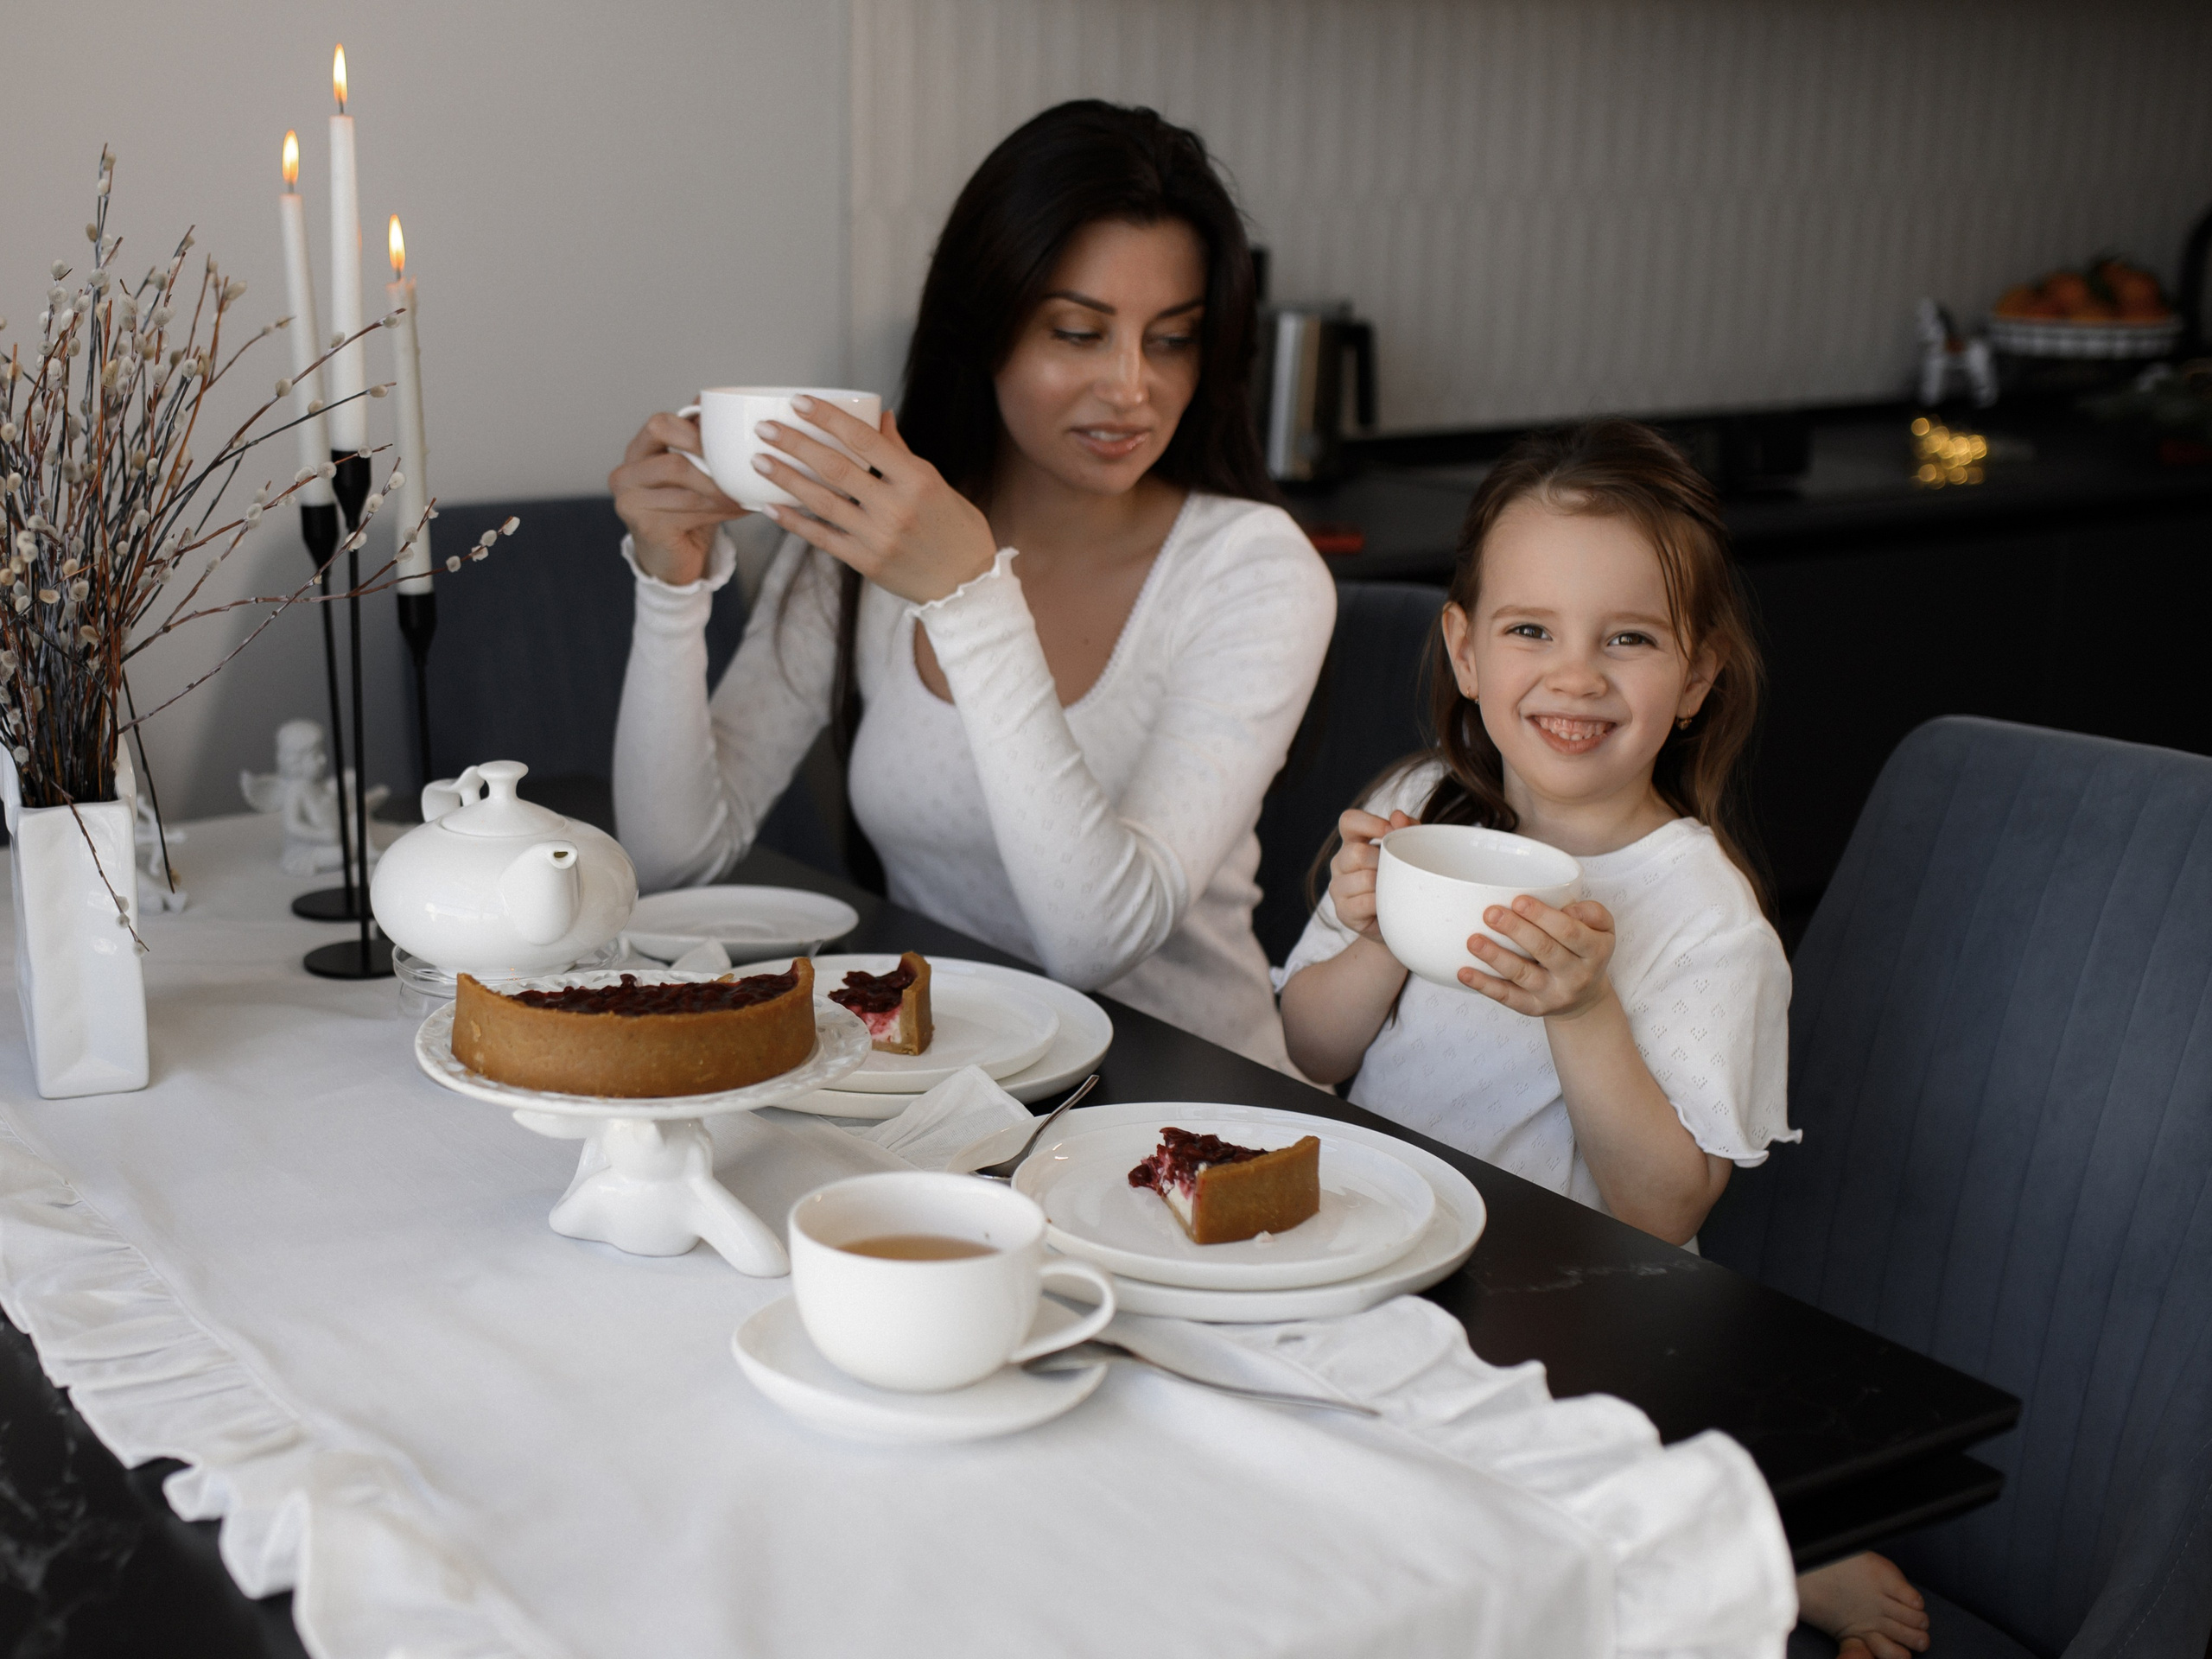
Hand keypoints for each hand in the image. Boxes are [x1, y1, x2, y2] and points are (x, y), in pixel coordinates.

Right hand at [609, 411, 751, 585]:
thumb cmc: (683, 508)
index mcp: (637, 451)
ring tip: (747, 493)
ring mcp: (630, 502)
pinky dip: (721, 511)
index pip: (660, 424)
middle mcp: (625, 474)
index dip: (694, 431)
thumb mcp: (691, 470)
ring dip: (723, 492)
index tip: (723, 442)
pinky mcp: (645, 527)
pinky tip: (740, 509)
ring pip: (687, 489)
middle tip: (742, 471)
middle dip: (713, 467)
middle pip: (674, 460)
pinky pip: (690, 513)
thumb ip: (698, 442)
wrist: (671, 555)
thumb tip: (723, 409)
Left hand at [750, 398, 997, 604]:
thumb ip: (901, 453)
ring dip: (785, 479)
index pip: (864, 438)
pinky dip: (794, 522)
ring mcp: (878, 537)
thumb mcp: (936, 483)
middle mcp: (895, 506)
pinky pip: (822, 537)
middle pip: (835, 467)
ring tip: (758, 460)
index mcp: (916, 478)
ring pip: (822, 501)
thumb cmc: (955, 528)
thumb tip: (879, 416)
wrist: (966, 585)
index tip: (799, 402)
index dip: (828, 418)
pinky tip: (770, 507)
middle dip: (794, 444)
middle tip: (765, 428)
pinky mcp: (866, 562)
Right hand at [1326, 808, 1414, 944]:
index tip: (1391, 832)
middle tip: (1398, 871)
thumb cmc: (1403, 881)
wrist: (1400, 923)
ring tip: (1395, 890)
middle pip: (1356, 852)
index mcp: (1353, 843)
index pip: (1349, 820)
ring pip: (1362, 879)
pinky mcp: (1343, 912)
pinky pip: (1364, 903)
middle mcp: (1340, 863)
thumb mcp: (1410, 852)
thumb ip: (1407, 830)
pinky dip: (1381, 903)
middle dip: (1382, 861)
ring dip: (1384, 885)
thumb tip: (1398, 816)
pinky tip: (1389, 905)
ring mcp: (1338, 888)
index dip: (1370, 822)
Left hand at [1460, 896, 1617, 1019]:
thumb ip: (1592, 912)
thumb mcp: (1603, 929)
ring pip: (1522, 975)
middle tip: (1491, 913)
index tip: (1518, 901)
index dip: (1543, 916)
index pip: (1570, 932)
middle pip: (1545, 950)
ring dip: (1495, 957)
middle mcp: (1576, 975)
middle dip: (1516, 930)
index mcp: (1595, 951)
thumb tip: (1566, 908)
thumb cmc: (1586, 951)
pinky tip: (1464, 973)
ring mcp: (1553, 994)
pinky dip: (1484, 985)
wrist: (1585, 998)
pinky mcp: (1532, 1008)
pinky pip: (1507, 997)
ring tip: (1473, 940)